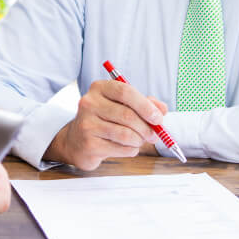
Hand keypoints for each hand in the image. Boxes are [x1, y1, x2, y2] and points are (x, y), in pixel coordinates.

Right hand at [44, 80, 168, 170]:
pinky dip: (131, 150)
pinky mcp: (89, 144)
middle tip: (155, 134)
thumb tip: (162, 109)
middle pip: (127, 115)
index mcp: (99, 88)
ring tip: (139, 141)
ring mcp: (86, 124)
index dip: (145, 106)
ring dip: (139, 140)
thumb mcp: (123, 106)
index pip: (125, 91)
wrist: (77, 141)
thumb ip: (144, 104)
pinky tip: (127, 147)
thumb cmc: (105, 120)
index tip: (158, 118)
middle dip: (147, 127)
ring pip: (126, 134)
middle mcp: (89, 103)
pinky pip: (121, 149)